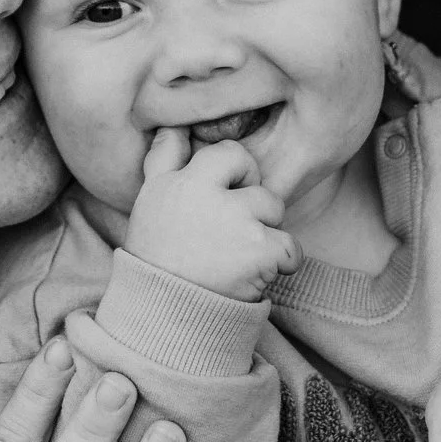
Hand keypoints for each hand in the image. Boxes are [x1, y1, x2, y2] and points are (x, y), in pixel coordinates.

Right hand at [125, 129, 301, 301]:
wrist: (162, 315)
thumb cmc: (156, 257)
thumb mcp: (149, 201)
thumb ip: (163, 160)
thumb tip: (173, 127)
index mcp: (181, 182)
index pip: (228, 152)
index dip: (234, 174)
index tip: (223, 200)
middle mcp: (208, 196)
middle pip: (256, 181)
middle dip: (252, 206)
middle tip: (228, 236)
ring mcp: (238, 222)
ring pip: (275, 212)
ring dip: (265, 236)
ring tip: (236, 259)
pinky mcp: (260, 252)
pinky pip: (291, 249)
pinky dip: (281, 264)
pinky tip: (254, 275)